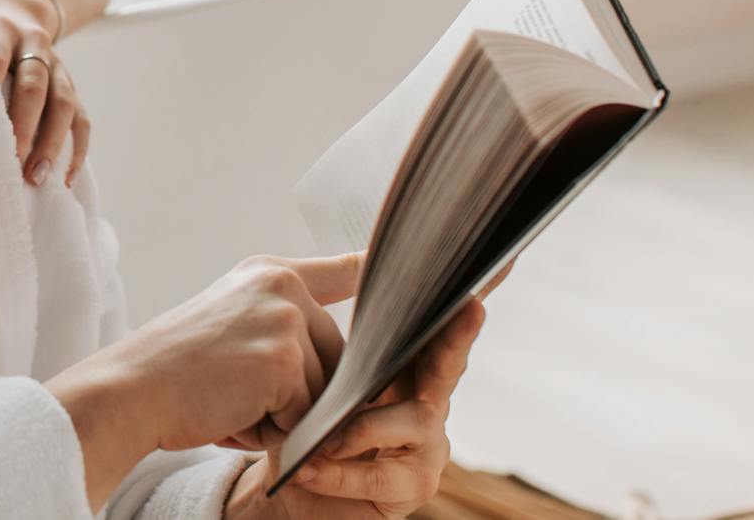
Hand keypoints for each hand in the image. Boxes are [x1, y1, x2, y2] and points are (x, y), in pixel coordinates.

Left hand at [0, 0, 88, 185]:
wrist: (16, 12)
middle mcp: (33, 43)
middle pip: (35, 83)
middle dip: (25, 123)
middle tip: (12, 160)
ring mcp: (58, 65)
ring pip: (65, 102)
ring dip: (53, 141)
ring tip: (37, 177)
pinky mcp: (72, 86)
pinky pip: (82, 118)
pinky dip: (77, 149)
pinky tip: (65, 179)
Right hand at [70, 253, 360, 455]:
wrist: (131, 390)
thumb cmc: (175, 373)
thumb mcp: (231, 326)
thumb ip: (285, 331)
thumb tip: (350, 373)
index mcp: (269, 274)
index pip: (343, 270)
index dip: (376, 268)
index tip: (408, 257)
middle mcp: (282, 288)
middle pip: (336, 359)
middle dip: (300, 394)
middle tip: (236, 392)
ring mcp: (285, 321)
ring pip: (324, 395)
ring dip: (287, 418)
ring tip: (232, 403)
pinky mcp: (284, 362)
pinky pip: (308, 420)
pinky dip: (276, 434)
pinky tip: (233, 416)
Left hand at [231, 297, 486, 519]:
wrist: (285, 488)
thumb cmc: (300, 424)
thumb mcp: (309, 373)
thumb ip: (333, 334)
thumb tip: (354, 265)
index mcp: (402, 371)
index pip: (427, 333)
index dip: (451, 310)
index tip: (468, 283)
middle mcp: (425, 403)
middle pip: (446, 366)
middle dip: (456, 339)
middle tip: (468, 308)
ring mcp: (427, 445)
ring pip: (412, 421)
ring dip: (361, 427)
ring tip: (320, 436)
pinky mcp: (414, 485)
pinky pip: (382, 474)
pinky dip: (340, 471)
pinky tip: (307, 467)